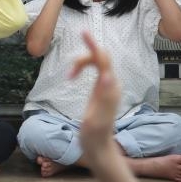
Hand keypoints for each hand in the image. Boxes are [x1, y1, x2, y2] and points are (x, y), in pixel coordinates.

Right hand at [69, 32, 119, 162]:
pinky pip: (95, 69)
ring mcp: (108, 87)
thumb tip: (108, 76)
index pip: (103, 60)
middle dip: (84, 56)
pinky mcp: (102, 90)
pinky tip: (74, 75)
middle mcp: (112, 84)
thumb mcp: (97, 117)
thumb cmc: (95, 135)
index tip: (83, 32)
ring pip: (97, 62)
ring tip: (69, 76)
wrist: (99, 148)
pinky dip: (83, 67)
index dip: (93, 45)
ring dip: (81, 63)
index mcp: (110, 88)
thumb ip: (104, 97)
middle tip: (69, 74)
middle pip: (100, 58)